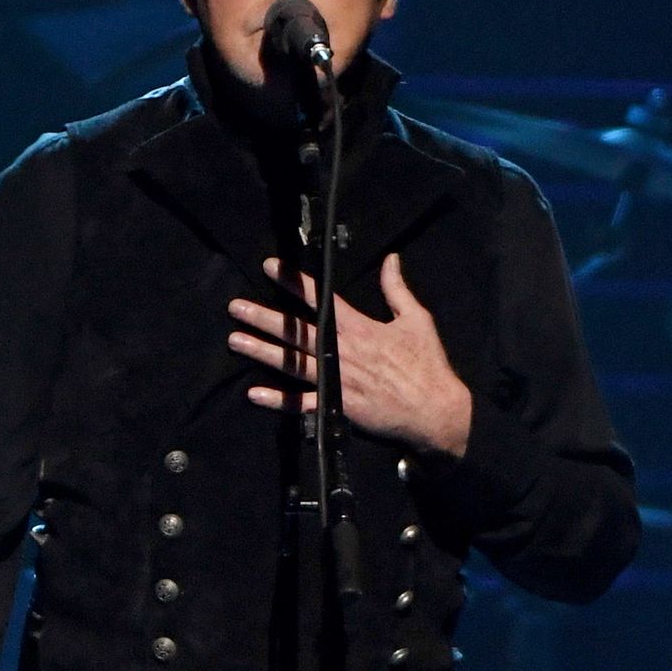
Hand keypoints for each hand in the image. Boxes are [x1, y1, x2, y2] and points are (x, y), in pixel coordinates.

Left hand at [227, 254, 471, 455]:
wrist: (436, 412)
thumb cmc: (427, 365)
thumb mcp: (417, 320)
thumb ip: (397, 290)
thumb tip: (391, 259)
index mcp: (359, 329)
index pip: (320, 299)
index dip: (294, 282)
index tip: (271, 267)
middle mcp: (342, 352)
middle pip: (296, 332)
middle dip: (264, 317)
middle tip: (235, 308)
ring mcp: (336, 382)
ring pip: (292, 363)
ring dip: (262, 352)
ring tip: (235, 341)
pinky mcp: (337, 408)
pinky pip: (302, 404)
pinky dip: (278, 400)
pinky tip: (254, 394)